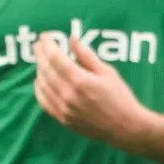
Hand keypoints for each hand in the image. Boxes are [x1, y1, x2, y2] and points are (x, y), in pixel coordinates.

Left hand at [32, 33, 149, 143]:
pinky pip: (44, 102)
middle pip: (46, 70)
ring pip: (42, 85)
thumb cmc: (120, 97)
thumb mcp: (107, 72)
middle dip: (40, 54)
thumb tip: (71, 39)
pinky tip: (40, 80)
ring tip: (40, 60)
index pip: (55, 58)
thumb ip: (86, 55)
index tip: (44, 36)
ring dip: (39, 70)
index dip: (47, 45)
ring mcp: (64, 109)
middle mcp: (68, 95)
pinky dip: (39, 89)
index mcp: (80, 81)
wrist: (126, 128)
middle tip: (37, 44)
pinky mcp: (63, 119)